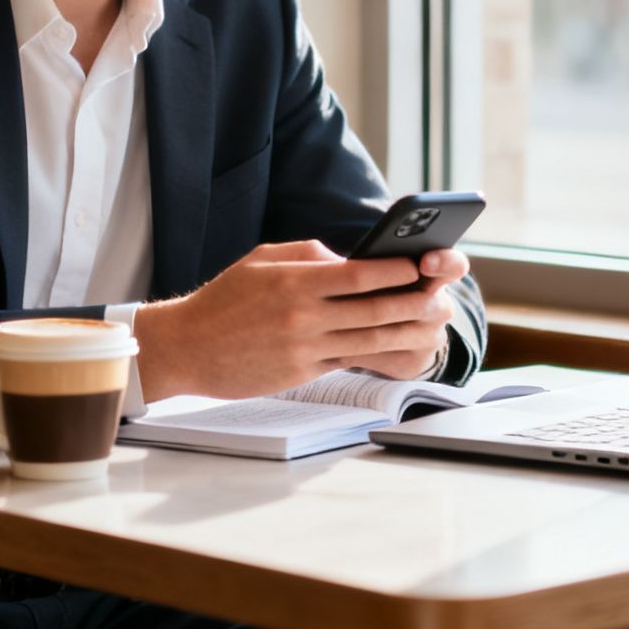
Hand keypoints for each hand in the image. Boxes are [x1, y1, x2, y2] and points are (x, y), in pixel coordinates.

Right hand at [132, 241, 468, 399]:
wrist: (187, 347)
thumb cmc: (224, 299)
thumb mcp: (261, 260)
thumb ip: (308, 255)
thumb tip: (349, 259)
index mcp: (296, 281)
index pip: (360, 273)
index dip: (398, 270)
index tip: (422, 264)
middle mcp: (304, 315)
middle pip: (375, 308)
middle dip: (415, 302)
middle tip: (441, 296)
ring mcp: (305, 347)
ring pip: (370, 340)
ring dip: (407, 331)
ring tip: (433, 323)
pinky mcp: (302, 373)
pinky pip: (350, 362)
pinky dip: (380, 354)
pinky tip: (401, 347)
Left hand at [332, 247, 466, 379]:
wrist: (376, 329)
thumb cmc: (372, 286)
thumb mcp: (372, 266)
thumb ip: (362, 259)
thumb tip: (333, 262)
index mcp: (435, 274)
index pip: (454, 266)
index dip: (444, 263)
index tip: (424, 262)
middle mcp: (439, 307)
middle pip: (430, 305)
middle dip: (398, 301)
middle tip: (368, 296)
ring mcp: (429, 338)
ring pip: (398, 334)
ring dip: (366, 328)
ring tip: (332, 320)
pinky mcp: (413, 363)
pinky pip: (385, 357)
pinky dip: (358, 351)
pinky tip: (333, 344)